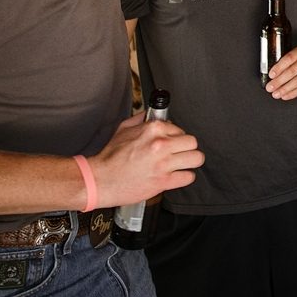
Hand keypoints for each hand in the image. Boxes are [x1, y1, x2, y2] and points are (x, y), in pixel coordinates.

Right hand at [88, 112, 202, 207]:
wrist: (100, 180)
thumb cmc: (110, 158)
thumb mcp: (124, 129)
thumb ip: (141, 119)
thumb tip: (152, 114)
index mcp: (153, 129)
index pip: (180, 129)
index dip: (176, 137)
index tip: (170, 142)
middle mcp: (161, 144)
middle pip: (193, 142)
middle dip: (187, 147)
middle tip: (179, 152)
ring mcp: (163, 164)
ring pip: (196, 158)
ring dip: (190, 161)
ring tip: (182, 163)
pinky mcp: (164, 181)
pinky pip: (188, 177)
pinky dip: (184, 177)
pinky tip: (176, 176)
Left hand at [267, 43, 296, 100]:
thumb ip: (292, 59)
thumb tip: (276, 72)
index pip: (289, 58)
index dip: (279, 67)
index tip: (271, 75)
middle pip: (292, 71)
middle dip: (279, 81)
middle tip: (270, 87)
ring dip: (284, 89)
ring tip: (275, 93)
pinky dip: (293, 93)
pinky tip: (286, 95)